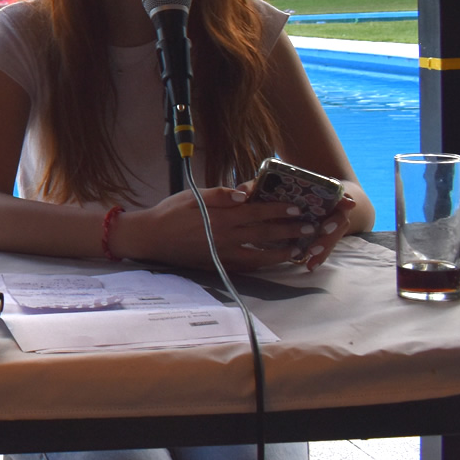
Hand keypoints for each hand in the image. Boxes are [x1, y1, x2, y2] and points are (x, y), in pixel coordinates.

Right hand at [114, 188, 351, 271]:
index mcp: (221, 217)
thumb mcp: (194, 195)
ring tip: (299, 249)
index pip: (257, 212)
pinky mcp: (217, 265)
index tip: (296, 207)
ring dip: (281, 251)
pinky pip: (246, 266)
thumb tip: (246, 193)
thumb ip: (221, 194)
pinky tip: (273, 262)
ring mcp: (222, 254)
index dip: (278, 209)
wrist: (150, 238)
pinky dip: (262, 264)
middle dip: (288, 230)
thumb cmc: (170, 212)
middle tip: (309, 228)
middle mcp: (225, 237)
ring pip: (260, 254)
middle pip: (264, 234)